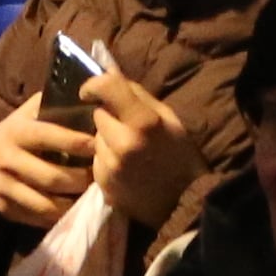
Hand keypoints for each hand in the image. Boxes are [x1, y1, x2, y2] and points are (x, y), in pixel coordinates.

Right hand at [0, 96, 94, 226]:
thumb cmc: (8, 136)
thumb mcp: (22, 116)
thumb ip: (47, 105)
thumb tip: (82, 96)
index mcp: (15, 133)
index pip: (48, 136)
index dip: (74, 142)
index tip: (97, 144)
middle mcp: (7, 160)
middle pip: (51, 177)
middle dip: (80, 180)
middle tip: (99, 177)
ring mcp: (3, 187)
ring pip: (44, 203)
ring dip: (71, 203)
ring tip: (89, 197)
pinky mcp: (4, 208)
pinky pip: (36, 218)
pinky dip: (57, 216)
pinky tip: (72, 209)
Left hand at [86, 66, 199, 227]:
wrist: (185, 203)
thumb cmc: (181, 155)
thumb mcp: (169, 117)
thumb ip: (137, 94)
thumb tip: (108, 73)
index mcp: (143, 122)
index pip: (107, 88)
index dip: (95, 84)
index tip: (91, 90)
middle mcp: (122, 144)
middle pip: (98, 115)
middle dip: (109, 117)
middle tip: (126, 126)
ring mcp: (110, 167)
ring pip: (94, 139)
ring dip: (106, 140)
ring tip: (127, 150)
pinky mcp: (103, 185)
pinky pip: (96, 161)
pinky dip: (105, 160)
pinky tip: (124, 167)